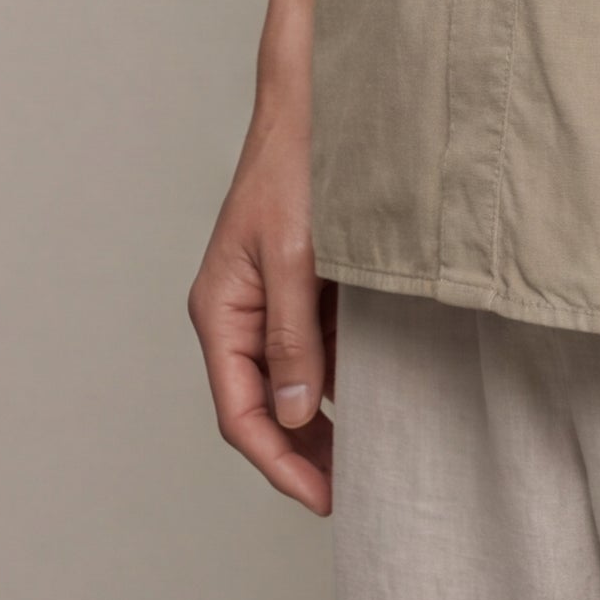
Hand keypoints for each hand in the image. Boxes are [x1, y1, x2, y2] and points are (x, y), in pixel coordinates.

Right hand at [189, 111, 335, 512]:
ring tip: (372, 457)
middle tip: (355, 492)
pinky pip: (317, 348)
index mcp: (221, 310)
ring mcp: (271, 301)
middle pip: (264, 408)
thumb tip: (291, 413)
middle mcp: (239, 314)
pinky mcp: (303, 287)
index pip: (242, 413)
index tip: (324, 499)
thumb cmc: (297, 164)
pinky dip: (342, 377)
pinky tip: (378, 396)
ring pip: (293, 383)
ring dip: (325, 420)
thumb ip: (292, 334)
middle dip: (304, 453)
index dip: (280, 463)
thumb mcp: (295, 254)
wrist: (318, 100)